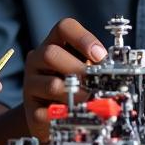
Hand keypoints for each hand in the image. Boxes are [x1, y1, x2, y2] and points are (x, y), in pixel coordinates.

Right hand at [24, 18, 105, 139]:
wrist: (51, 115)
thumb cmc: (74, 86)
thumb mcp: (84, 69)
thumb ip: (95, 65)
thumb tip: (113, 72)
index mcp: (54, 44)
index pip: (64, 28)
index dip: (83, 38)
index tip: (100, 56)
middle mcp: (38, 60)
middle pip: (50, 54)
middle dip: (78, 69)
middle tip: (95, 82)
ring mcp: (31, 85)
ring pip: (51, 85)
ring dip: (76, 95)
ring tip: (90, 102)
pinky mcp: (31, 110)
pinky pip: (45, 113)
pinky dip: (65, 116)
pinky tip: (75, 116)